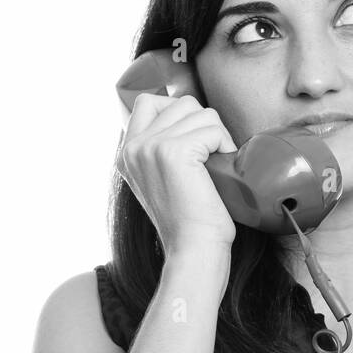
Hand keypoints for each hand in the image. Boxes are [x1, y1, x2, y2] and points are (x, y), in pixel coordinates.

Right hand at [116, 90, 238, 254]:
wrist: (194, 250)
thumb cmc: (190, 221)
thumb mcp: (162, 180)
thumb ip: (160, 150)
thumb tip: (184, 116)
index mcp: (127, 153)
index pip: (149, 102)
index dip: (181, 113)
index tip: (196, 144)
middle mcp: (134, 147)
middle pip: (182, 103)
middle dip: (206, 126)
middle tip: (212, 160)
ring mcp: (151, 147)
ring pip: (201, 112)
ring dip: (218, 137)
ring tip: (216, 168)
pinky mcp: (173, 151)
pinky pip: (212, 128)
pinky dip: (225, 146)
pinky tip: (220, 171)